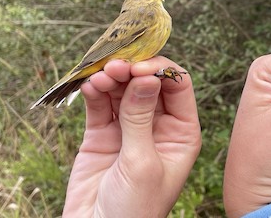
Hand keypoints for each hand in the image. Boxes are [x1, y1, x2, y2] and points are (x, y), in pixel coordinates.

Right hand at [62, 57, 200, 217]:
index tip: (139, 68)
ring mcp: (129, 127)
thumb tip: (147, 77)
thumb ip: (141, 117)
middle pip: (148, 83)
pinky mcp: (103, 133)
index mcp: (181, 132)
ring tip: (99, 77)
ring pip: (123, 90)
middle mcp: (158, 125)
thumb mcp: (143, 163)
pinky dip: (95, 92)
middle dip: (132, 71)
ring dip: (111, 78)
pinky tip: (90, 85)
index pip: (178, 86)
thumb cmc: (135, 210)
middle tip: (115, 67)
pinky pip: (101, 104)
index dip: (160, 70)